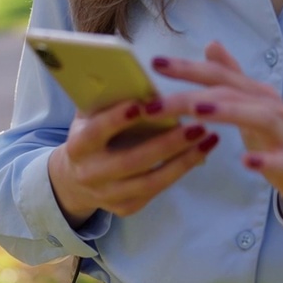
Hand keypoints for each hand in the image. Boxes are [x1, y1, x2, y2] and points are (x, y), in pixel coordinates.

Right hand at [48, 100, 221, 226]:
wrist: (75, 180)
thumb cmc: (89, 134)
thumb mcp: (88, 116)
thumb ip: (105, 99)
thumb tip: (131, 74)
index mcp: (77, 147)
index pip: (96, 133)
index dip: (116, 120)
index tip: (141, 104)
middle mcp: (90, 174)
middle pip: (131, 161)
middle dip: (166, 144)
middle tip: (197, 125)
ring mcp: (108, 195)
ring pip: (150, 181)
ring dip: (183, 160)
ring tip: (208, 139)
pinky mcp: (126, 208)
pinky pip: (157, 190)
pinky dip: (180, 171)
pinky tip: (199, 154)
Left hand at [150, 42, 282, 217]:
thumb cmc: (278, 141)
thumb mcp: (251, 107)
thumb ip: (231, 77)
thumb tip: (212, 44)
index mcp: (256, 94)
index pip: (219, 74)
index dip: (187, 68)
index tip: (154, 63)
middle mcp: (272, 107)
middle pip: (230, 92)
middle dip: (191, 94)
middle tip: (155, 103)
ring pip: (259, 116)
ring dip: (227, 112)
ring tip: (197, 112)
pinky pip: (281, 160)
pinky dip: (264, 160)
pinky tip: (246, 162)